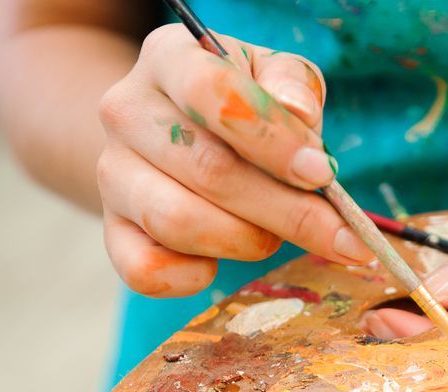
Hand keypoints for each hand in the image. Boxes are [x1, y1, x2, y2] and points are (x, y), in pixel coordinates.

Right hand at [96, 24, 370, 296]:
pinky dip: (193, 278)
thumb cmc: (241, 103)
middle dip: (286, 211)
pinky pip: (145, 271)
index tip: (323, 175)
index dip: (275, 141)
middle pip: (208, 170)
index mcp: (169, 58)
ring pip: (179, 223)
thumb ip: (292, 86)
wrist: (172, 131)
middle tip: (336, 233)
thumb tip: (298, 112)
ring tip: (273, 236)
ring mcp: (112, 174)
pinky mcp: (111, 230)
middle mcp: (126, 112)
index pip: (215, 94)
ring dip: (247, 242)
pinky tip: (219, 264)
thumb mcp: (273, 76)